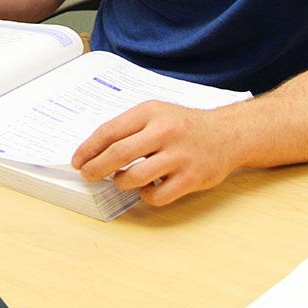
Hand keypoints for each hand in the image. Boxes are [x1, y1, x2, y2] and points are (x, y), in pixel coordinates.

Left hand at [70, 101, 238, 206]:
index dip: (89, 148)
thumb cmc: (184, 125)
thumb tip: (94, 150)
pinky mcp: (192, 178)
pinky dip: (145, 195)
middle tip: (88, 175)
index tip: (78, 160)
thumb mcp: (156, 114)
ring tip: (121, 179)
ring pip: (135, 177)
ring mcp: (180, 156)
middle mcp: (165, 131)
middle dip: (96, 167)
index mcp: (150, 112)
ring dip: (121, 182)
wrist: (229, 133)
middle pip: (119, 154)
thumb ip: (129, 128)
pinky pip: (157, 195)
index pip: (110, 131)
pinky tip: (146, 188)